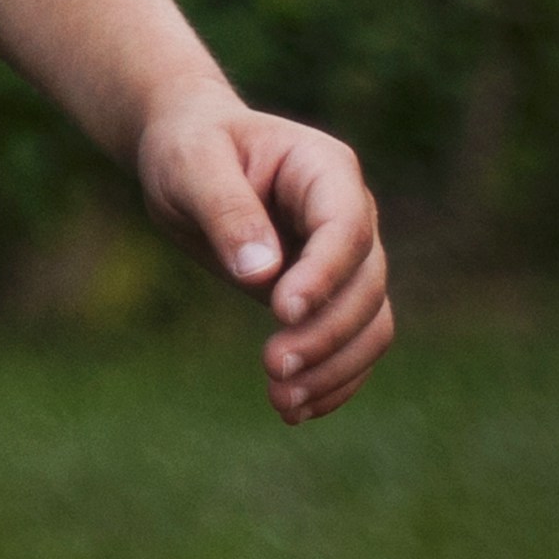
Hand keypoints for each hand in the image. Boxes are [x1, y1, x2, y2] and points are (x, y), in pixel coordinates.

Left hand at [135, 90, 394, 423]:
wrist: (188, 154)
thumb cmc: (188, 148)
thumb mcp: (191, 164)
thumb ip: (225, 210)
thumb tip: (260, 273)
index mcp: (325, 169)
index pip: (346, 228)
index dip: (324, 274)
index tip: (282, 313)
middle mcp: (351, 215)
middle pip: (366, 286)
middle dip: (325, 334)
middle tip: (272, 369)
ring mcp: (346, 258)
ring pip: (371, 324)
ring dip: (335, 369)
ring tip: (282, 402)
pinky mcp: (329, 294)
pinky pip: (353, 344)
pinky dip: (332, 380)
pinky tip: (295, 410)